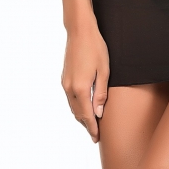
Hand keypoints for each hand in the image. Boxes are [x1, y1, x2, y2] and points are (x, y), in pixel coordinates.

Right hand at [61, 22, 109, 141]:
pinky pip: (70, 98)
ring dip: (81, 115)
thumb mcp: (104, 70)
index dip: (92, 128)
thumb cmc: (95, 47)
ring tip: (91, 122)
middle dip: (86, 124)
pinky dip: (77, 106)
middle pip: (78, 114)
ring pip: (72, 107)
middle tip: (95, 133)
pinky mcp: (64, 78)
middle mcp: (69, 88)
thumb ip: (101, 93)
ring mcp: (65, 83)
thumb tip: (99, 112)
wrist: (80, 31)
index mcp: (81, 88)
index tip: (96, 137)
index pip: (87, 115)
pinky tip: (84, 106)